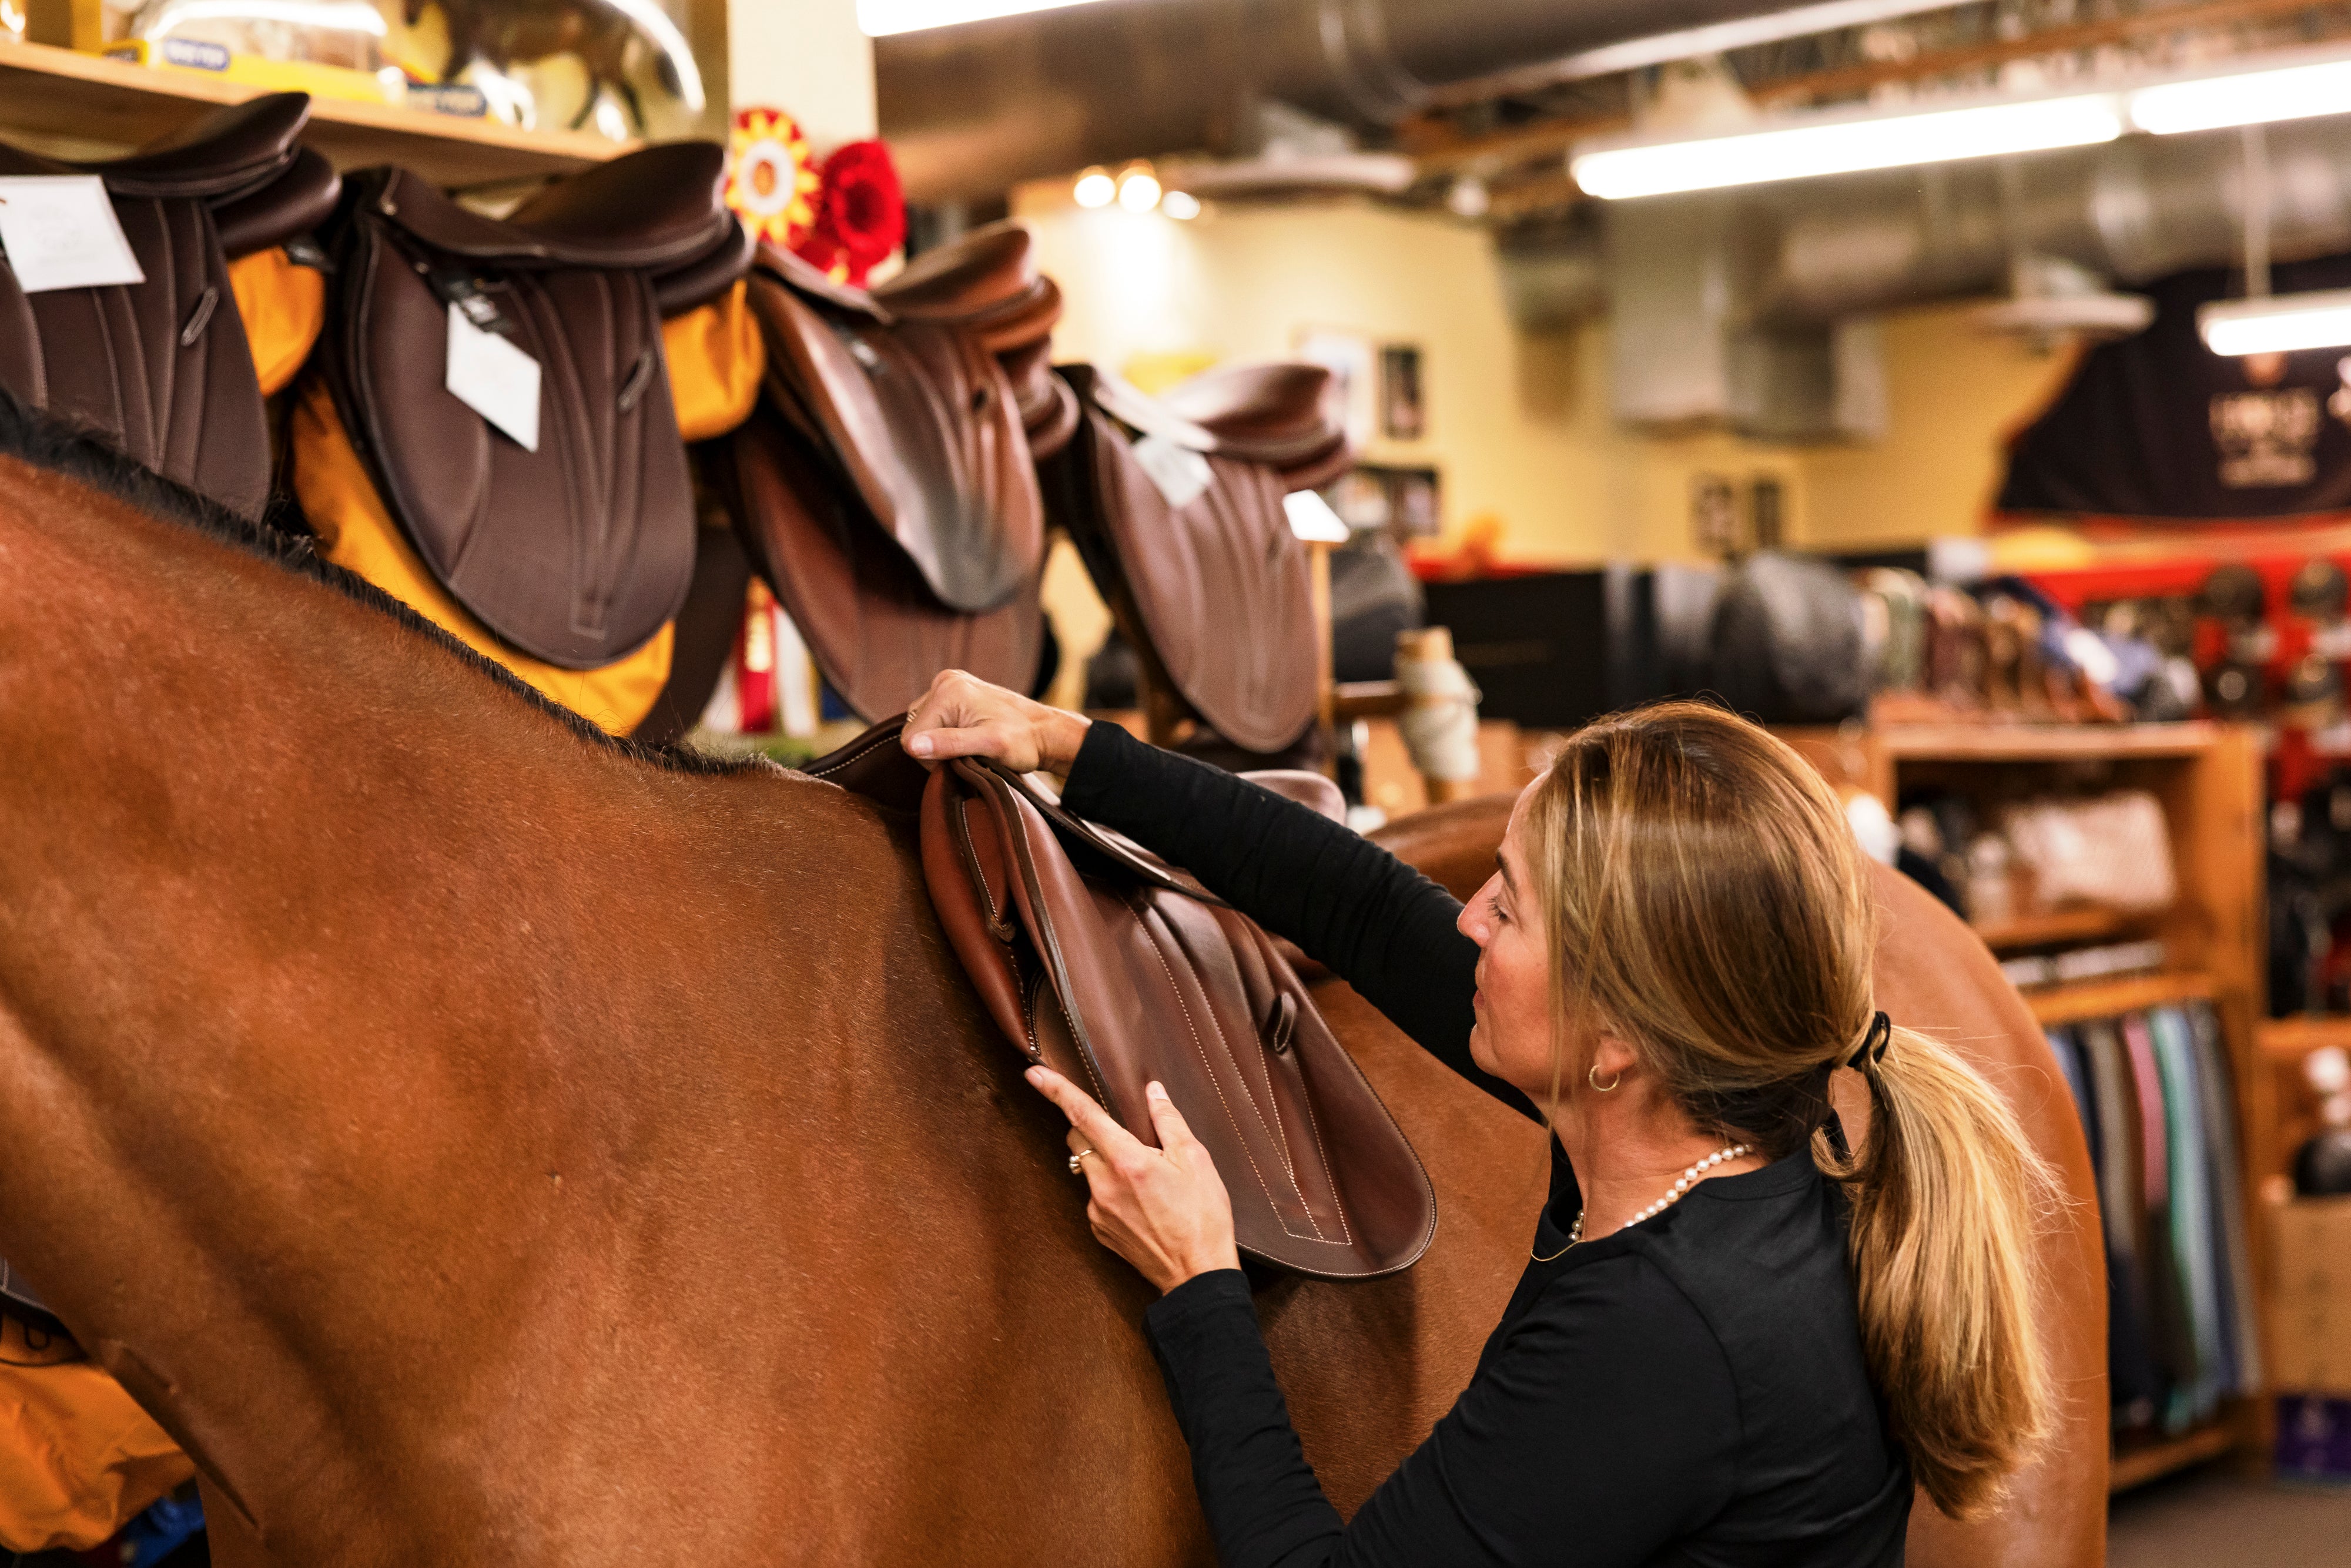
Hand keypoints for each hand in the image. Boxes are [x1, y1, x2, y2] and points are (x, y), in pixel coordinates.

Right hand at [903, 669, 1090, 774]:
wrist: (1047, 732)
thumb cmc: (1023, 742)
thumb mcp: (987, 747)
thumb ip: (948, 744)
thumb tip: (912, 746)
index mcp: (947, 691)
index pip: (911, 738)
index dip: (931, 758)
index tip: (961, 761)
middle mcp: (945, 681)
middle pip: (916, 729)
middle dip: (936, 748)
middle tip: (969, 753)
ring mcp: (951, 684)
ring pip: (924, 725)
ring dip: (942, 741)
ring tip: (971, 745)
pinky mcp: (957, 691)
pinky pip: (935, 718)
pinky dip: (947, 732)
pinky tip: (969, 736)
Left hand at [1026, 1066, 1239, 1293]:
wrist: (1197, 1275)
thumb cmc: (1203, 1218)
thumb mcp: (1196, 1160)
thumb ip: (1169, 1121)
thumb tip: (1153, 1092)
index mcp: (1127, 1161)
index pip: (1083, 1115)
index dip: (1056, 1090)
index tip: (1034, 1073)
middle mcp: (1104, 1185)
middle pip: (1077, 1140)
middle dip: (1092, 1129)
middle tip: (1130, 1139)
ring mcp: (1097, 1211)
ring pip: (1087, 1169)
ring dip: (1105, 1162)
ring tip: (1144, 1179)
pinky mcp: (1099, 1230)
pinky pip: (1095, 1197)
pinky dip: (1110, 1190)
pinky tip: (1141, 1202)